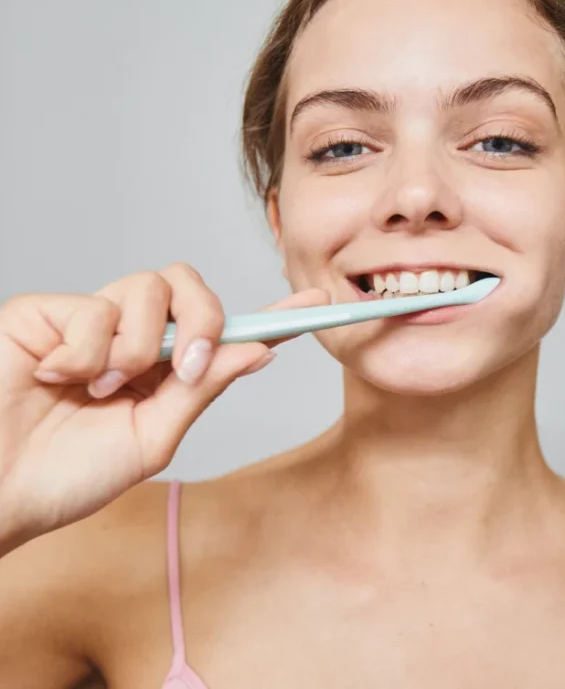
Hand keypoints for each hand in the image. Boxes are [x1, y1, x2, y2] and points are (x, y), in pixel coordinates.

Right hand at [0, 262, 327, 551]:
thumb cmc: (67, 475)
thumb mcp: (152, 437)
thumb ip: (203, 388)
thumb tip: (259, 352)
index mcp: (164, 372)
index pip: (225, 333)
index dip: (269, 317)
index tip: (317, 304)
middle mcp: (134, 339)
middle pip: (192, 286)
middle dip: (205, 321)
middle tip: (186, 368)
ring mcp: (93, 320)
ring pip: (150, 288)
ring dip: (135, 348)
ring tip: (100, 388)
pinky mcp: (50, 310)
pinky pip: (95, 306)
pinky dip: (85, 350)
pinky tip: (57, 377)